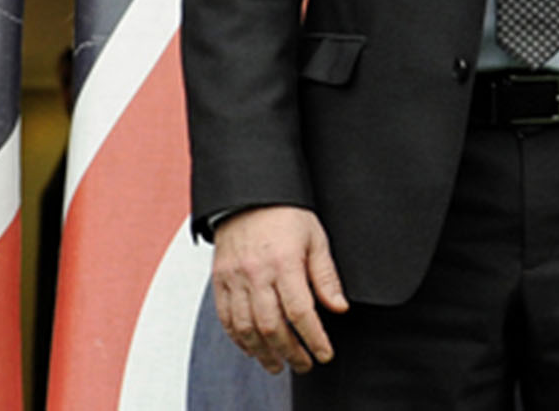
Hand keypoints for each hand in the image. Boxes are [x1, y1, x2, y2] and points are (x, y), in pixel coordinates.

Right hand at [210, 205, 349, 374]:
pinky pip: (226, 318)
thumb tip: (339, 307)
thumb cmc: (285, 213)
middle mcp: (256, 272)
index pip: (301, 311)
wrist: (249, 195)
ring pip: (247, 328)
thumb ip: (325, 275)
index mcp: (284, 261)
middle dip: (291, 352)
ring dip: (263, 352)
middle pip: (273, 326)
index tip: (324, 353)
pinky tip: (253, 347)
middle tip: (304, 364)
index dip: (314, 338)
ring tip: (278, 364)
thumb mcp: (315, 238)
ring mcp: (234, 278)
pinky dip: (239, 339)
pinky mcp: (220, 281)